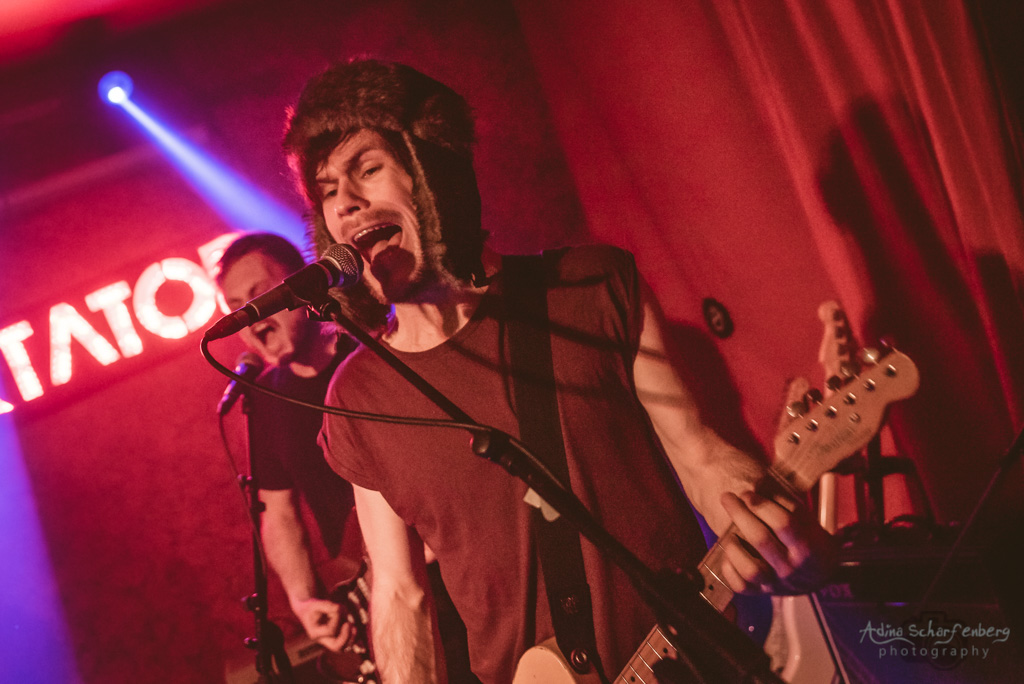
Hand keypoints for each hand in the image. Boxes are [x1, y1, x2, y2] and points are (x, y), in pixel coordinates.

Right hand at [291, 598, 353, 651]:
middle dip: (346, 636)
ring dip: (350, 634)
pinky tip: (354, 627)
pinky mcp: (336, 638)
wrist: (308, 612)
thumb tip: (338, 608)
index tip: (336, 608)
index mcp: (315, 633)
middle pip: (336, 647)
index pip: (330, 630)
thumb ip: (326, 605)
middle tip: (348, 624)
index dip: (336, 619)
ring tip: (349, 622)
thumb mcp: (315, 603)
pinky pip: (348, 643)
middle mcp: (323, 639)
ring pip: (345, 646)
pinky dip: (352, 635)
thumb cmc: (311, 608)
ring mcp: (330, 640)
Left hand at [718, 491, 836, 594]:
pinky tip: (728, 554)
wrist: (820, 573)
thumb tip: (758, 484)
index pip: (782, 522)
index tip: (747, 493)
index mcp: (806, 547)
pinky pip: (740, 586)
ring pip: (749, 569)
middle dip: (740, 513)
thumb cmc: (809, 539)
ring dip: (734, 546)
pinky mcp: (762, 593)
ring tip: (728, 532)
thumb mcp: (807, 520)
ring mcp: (775, 583)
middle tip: (728, 497)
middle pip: (760, 539)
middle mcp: (790, 568)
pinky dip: (730, 570)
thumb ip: (785, 503)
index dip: (761, 505)